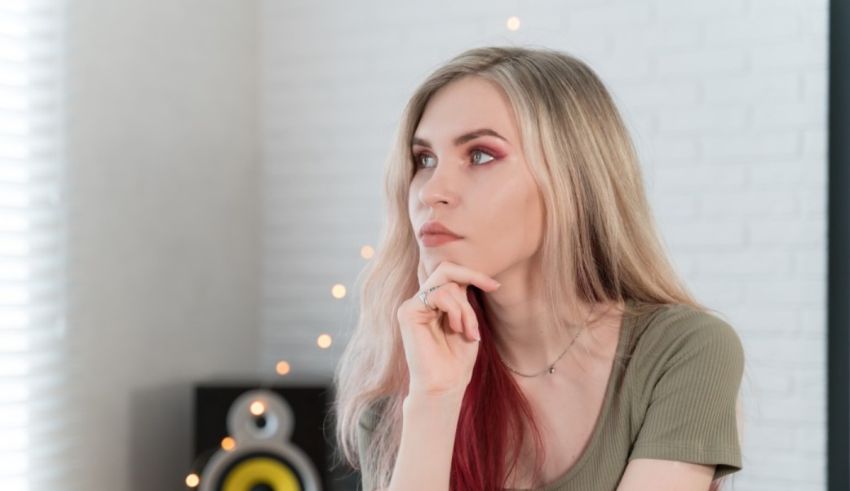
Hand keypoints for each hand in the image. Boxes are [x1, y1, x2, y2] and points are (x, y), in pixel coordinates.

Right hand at [396, 260, 500, 398]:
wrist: (445, 384)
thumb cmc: (457, 358)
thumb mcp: (466, 320)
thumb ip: (461, 297)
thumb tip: (465, 275)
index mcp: (433, 302)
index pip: (450, 274)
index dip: (473, 273)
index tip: (496, 285)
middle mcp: (421, 300)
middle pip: (446, 269)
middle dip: (472, 277)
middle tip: (492, 288)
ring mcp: (412, 305)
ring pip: (447, 285)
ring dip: (466, 308)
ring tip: (469, 331)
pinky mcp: (407, 312)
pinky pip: (438, 294)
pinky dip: (455, 310)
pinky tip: (456, 328)